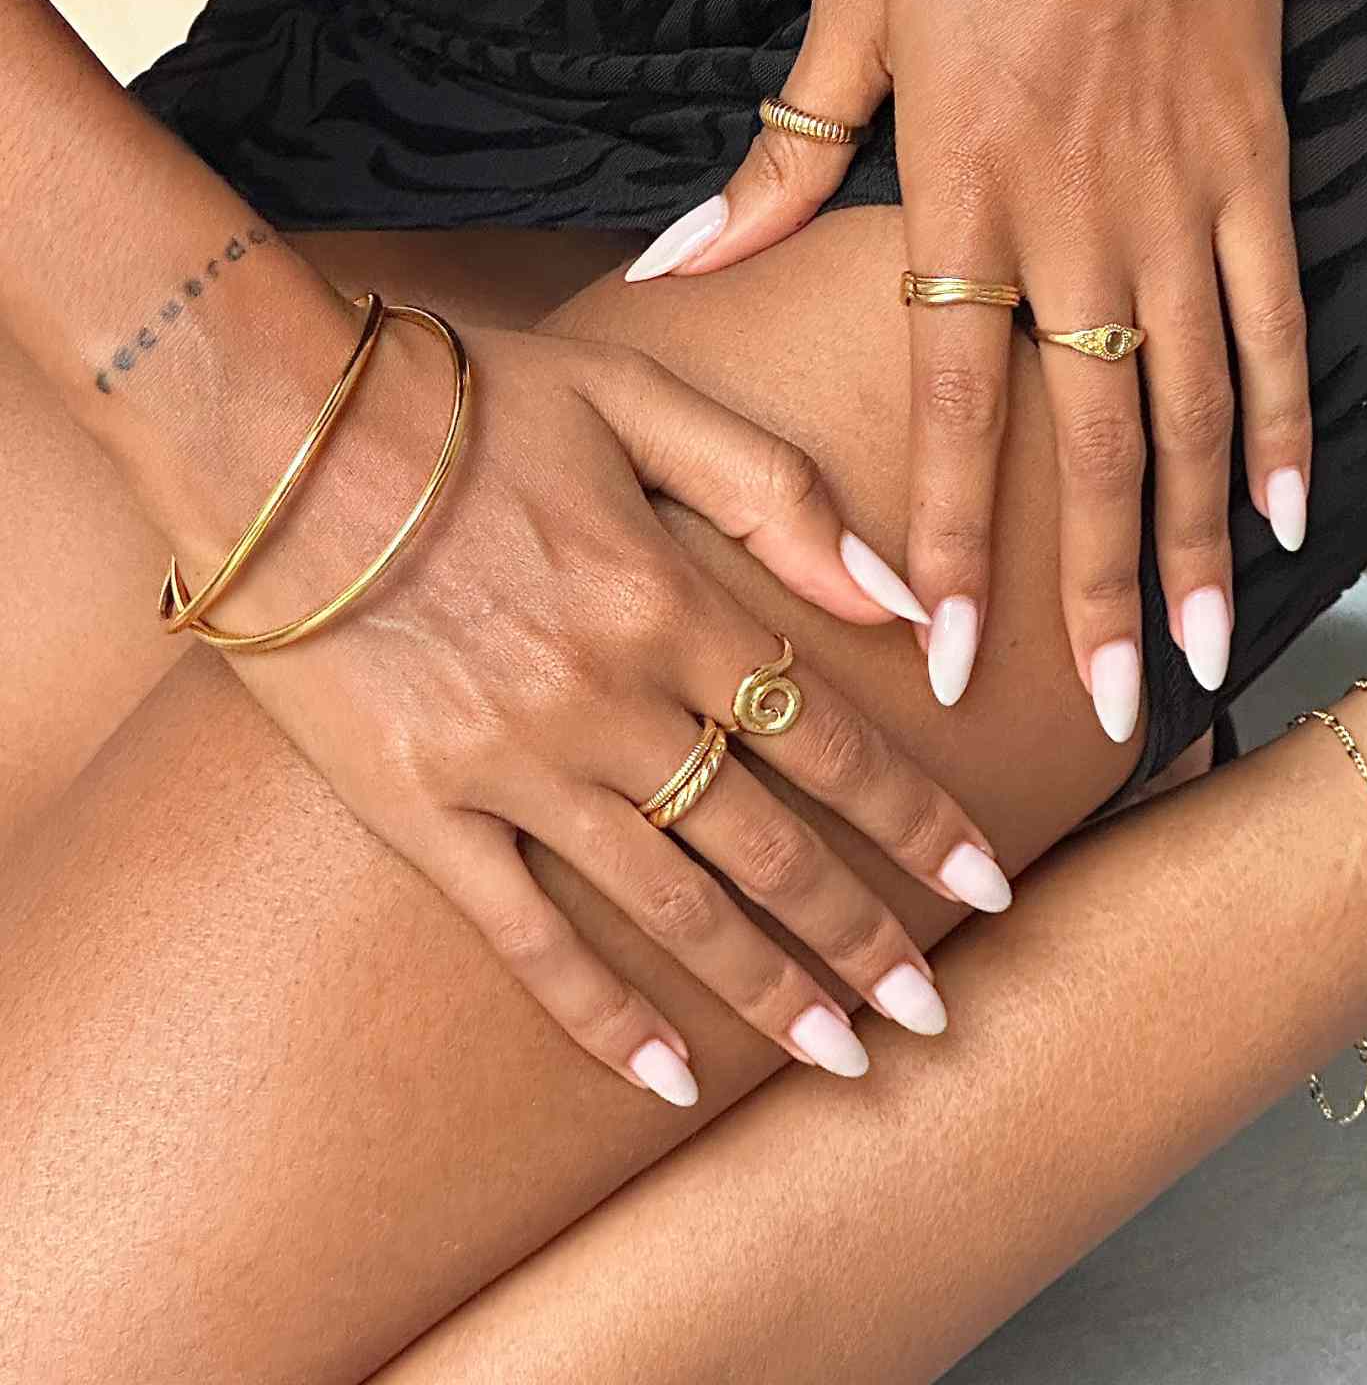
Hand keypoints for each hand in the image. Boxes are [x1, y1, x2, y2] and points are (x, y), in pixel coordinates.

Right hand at [197, 310, 1007, 1104]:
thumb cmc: (463, 396)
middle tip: (934, 1015)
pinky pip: (522, 934)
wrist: (270, 423)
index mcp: (670, 598)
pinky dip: (597, 1012)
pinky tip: (663, 1080)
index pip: (830, 739)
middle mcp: (608, 697)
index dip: (918, 823)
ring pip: (670, 905)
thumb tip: (896, 596)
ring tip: (840, 1058)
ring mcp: (510, 762)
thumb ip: (777, 491)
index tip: (987, 890)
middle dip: (864, 936)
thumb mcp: (639, 395)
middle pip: (770, 843)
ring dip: (764, 992)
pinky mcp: (416, 807)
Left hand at [637, 0, 1311, 732]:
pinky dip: (1285, 415)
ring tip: (1205, 652)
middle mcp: (1079, 221)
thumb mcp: (849, 10)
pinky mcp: (1254, 161)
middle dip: (1094, 591)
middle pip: (1090, 441)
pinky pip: (1276, 315)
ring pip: (1195, 404)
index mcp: (963, 193)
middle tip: (1109, 714)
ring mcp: (1179, 199)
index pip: (952, 407)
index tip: (944, 658)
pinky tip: (1290, 508)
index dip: (951, 541)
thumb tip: (681, 258)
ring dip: (1200, 541)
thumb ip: (779, 161)